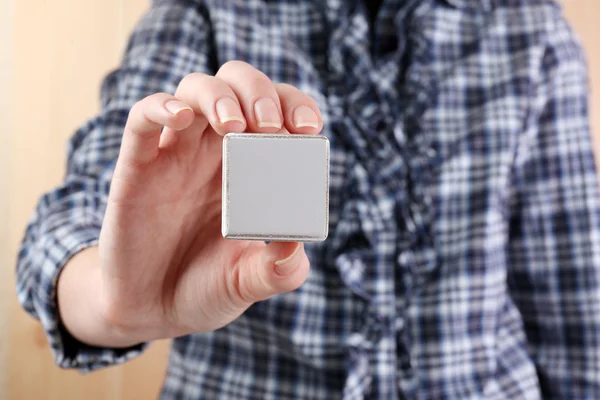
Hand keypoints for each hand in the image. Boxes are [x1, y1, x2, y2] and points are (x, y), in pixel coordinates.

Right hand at [57, 61, 323, 346]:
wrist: (154, 312)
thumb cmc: (207, 288)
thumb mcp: (249, 282)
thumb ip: (279, 269)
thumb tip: (297, 244)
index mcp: (252, 166)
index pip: (278, 111)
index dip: (296, 106)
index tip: (308, 129)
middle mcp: (215, 151)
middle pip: (238, 84)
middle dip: (259, 92)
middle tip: (270, 126)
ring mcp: (175, 154)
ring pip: (194, 89)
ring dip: (218, 95)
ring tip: (234, 125)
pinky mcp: (137, 165)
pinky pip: (142, 118)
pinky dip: (161, 106)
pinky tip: (180, 118)